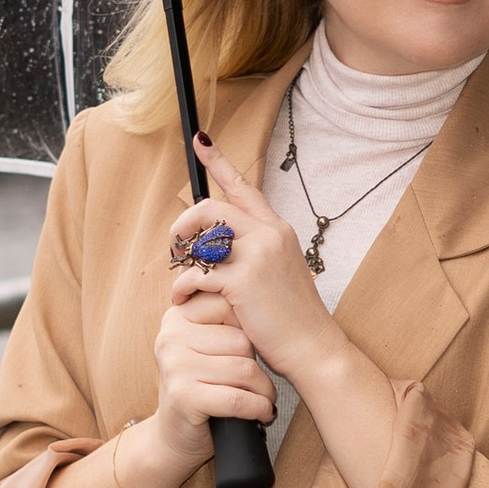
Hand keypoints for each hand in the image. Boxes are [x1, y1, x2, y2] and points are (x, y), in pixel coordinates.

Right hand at [136, 274, 275, 476]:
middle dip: (260, 366)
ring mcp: (175, 366)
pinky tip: (261, 413)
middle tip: (260, 384)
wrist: (175, 437)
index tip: (253, 352)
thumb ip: (228, 321)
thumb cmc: (203, 388)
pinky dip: (258, 408)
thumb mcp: (210, 348)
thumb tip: (266, 290)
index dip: (252, 331)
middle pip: (242, 340)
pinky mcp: (183, 396)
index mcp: (178, 317)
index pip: (231, 306)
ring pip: (244, 369)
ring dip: (263, 391)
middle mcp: (171, 337)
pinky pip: (238, 397)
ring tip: (262, 399)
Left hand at [167, 132, 342, 388]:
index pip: (243, 188)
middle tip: (175, 250)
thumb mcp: (277, 274)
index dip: (219, 162)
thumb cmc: (290, 318)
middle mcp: (270, 234)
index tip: (200, 140)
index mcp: (277, 230)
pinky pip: (197, 273)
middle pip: (210, 208)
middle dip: (183, 225)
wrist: (313, 347)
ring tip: (180, 284)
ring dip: (180, 260)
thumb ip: (252, 253)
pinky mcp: (244, 280)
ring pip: (201, 237)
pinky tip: (183, 301)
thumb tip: (213, 247)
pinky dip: (182, 288)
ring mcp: (258, 255)